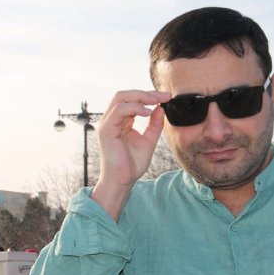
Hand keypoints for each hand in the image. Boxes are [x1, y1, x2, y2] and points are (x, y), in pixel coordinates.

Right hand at [92, 90, 170, 219]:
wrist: (122, 181)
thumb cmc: (132, 164)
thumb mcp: (149, 141)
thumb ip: (154, 125)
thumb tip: (160, 108)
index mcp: (121, 121)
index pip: (133, 100)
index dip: (150, 96)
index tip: (167, 96)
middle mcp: (112, 120)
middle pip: (125, 95)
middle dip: (146, 93)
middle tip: (164, 96)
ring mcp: (107, 123)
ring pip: (121, 98)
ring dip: (141, 96)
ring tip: (156, 101)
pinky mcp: (106, 129)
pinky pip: (119, 110)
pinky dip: (134, 108)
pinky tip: (147, 112)